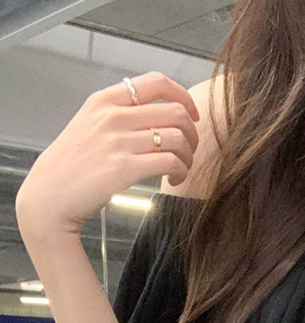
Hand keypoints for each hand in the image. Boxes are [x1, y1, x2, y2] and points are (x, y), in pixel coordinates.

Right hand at [15, 71, 199, 239]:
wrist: (50, 195)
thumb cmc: (73, 165)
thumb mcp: (89, 125)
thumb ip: (119, 116)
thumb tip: (156, 115)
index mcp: (105, 101)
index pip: (156, 82)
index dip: (183, 97)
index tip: (191, 115)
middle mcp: (112, 116)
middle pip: (175, 112)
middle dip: (192, 133)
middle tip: (188, 150)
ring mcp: (119, 141)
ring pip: (177, 138)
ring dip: (188, 156)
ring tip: (180, 169)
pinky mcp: (125, 168)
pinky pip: (171, 162)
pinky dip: (181, 172)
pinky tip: (174, 179)